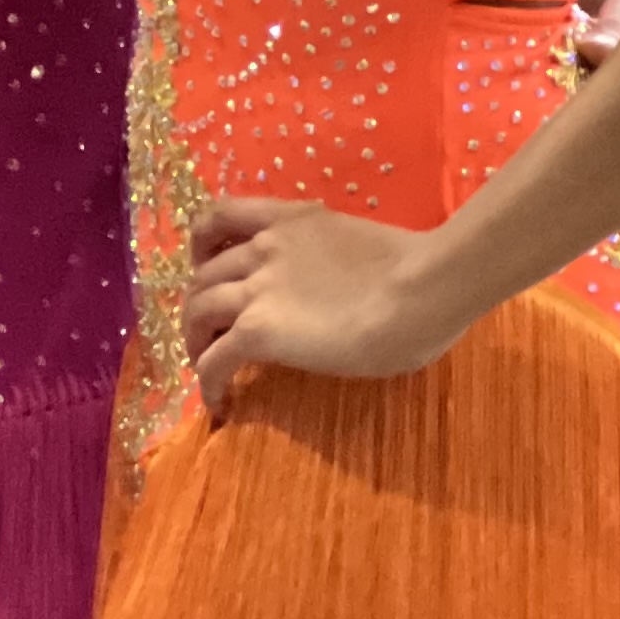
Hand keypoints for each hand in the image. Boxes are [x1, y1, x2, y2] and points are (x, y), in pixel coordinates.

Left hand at [182, 198, 457, 420]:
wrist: (424, 286)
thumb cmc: (418, 269)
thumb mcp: (360, 246)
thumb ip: (332, 259)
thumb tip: (338, 288)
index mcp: (291, 219)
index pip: (223, 216)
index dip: (205, 244)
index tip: (209, 265)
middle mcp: (263, 246)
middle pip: (205, 274)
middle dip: (201, 301)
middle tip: (211, 331)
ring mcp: (257, 289)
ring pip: (198, 311)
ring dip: (195, 340)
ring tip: (206, 366)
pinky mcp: (258, 331)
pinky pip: (214, 359)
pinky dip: (207, 381)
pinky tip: (218, 403)